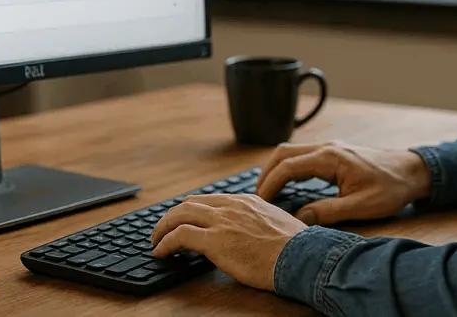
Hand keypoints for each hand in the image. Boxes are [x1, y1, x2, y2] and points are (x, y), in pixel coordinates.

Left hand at [149, 193, 306, 290]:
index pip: (210, 200)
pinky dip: (165, 242)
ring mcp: (222, 221)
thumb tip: (257, 234)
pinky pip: (179, 236)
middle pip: (190, 203)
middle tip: (163, 228)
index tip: (184, 219)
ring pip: (179, 215)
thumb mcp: (278, 224)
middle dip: (172, 216)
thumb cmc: (296, 248)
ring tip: (155, 240)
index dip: (192, 210)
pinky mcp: (214, 240)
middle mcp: (231, 206)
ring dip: (163, 228)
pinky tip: (160, 252)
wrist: (301, 257)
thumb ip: (262, 223)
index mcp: (246, 201)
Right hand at [256, 141, 432, 225]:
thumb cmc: (390, 188)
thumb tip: (299, 219)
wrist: (412, 172)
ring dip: (277, 170)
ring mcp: (330, 148)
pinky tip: (289, 186)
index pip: (288, 166)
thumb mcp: (361, 206)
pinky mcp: (334, 153)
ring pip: (291, 152)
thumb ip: (328, 212)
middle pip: (283, 153)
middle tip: (258, 198)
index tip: (259, 202)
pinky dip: (289, 169)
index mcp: (330, 157)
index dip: (269, 184)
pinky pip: (303, 156)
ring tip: (268, 194)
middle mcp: (326, 148)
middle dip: (266, 174)